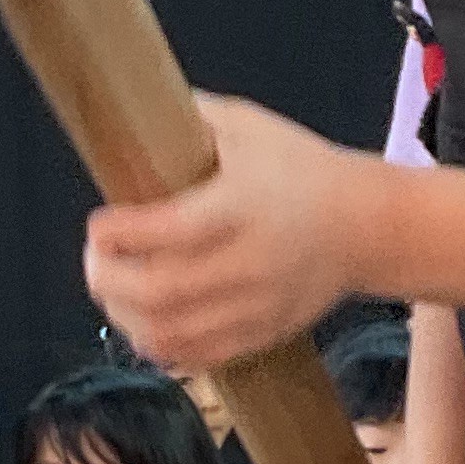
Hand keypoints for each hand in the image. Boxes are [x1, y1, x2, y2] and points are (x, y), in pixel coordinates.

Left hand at [85, 96, 387, 373]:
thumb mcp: (251, 127)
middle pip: (158, 292)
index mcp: (241, 207)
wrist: (367, 225)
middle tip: (97, 259)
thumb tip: (129, 105)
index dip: (117, 234)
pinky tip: (146, 321)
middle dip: (106, 280)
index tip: (100, 223)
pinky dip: (159, 345)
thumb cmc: (302, 170)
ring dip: (124, 316)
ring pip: (169, 334)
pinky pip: (196, 357)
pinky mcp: (262, 335)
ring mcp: (256, 307)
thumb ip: (192, 117)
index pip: (167, 231)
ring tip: (114, 291)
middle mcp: (249, 263)